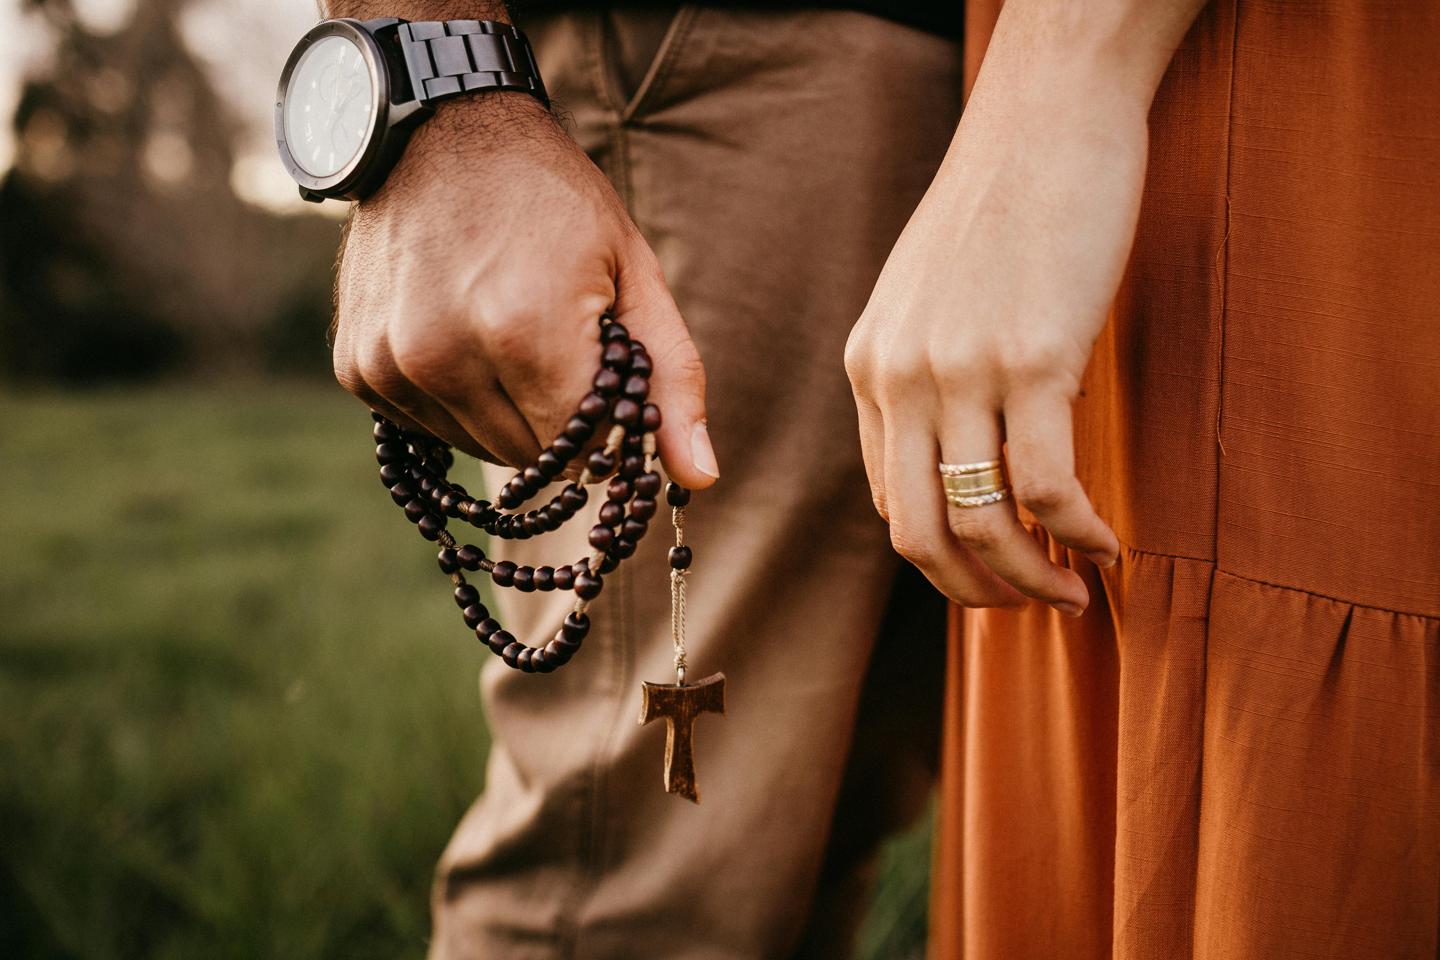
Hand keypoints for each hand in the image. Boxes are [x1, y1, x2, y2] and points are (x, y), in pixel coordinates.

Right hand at [332, 95, 719, 487]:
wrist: (439, 129)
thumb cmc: (552, 199)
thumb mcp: (633, 272)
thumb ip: (671, 379)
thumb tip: (700, 479)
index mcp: (522, 330)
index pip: (584, 452)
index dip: (609, 434)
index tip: (615, 396)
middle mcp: (443, 355)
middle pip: (532, 458)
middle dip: (560, 423)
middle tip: (562, 349)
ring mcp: (389, 363)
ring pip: (479, 449)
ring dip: (508, 416)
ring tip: (510, 332)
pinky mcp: (357, 367)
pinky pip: (429, 427)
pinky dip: (458, 400)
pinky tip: (464, 335)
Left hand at [844, 65, 1146, 615]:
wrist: (1046, 118)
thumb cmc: (1002, 206)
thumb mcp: (930, 296)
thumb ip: (929, 373)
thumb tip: (973, 455)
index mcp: (869, 366)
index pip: (886, 499)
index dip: (938, 558)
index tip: (990, 575)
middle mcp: (899, 376)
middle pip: (916, 534)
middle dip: (974, 594)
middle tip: (1028, 610)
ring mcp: (961, 370)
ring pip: (980, 523)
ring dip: (1032, 581)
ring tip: (1076, 595)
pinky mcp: (1033, 357)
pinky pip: (1046, 488)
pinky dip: (1080, 534)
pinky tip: (1110, 546)